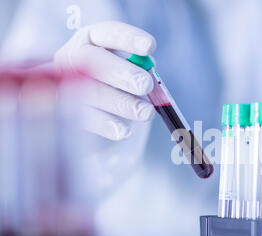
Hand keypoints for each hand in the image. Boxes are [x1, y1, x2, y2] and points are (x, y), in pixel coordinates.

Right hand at [54, 21, 156, 140]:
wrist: (81, 99)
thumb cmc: (112, 76)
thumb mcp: (124, 64)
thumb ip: (137, 67)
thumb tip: (150, 76)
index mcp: (90, 39)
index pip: (108, 33)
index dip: (129, 39)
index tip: (150, 47)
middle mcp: (73, 57)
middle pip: (95, 61)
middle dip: (123, 73)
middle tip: (145, 85)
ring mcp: (67, 84)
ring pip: (93, 93)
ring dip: (123, 103)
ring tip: (146, 113)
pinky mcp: (67, 112)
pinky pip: (88, 119)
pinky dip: (109, 126)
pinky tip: (125, 132)